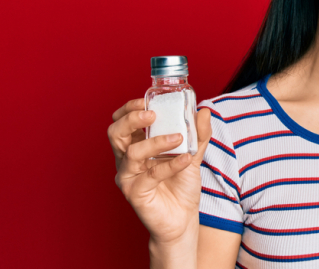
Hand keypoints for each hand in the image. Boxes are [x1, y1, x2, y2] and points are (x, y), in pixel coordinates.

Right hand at [107, 98, 211, 243]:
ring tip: (178, 138)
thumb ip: (198, 135)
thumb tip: (202, 112)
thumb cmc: (181, 186)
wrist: (183, 218)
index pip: (121, 122)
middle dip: (132, 119)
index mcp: (135, 146)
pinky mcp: (135, 193)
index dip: (129, 109)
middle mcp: (126, 160)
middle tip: (153, 115)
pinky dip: (170, 164)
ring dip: (156, 141)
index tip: (147, 101)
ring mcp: (128, 177)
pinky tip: (186, 160)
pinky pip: (151, 175)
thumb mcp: (193, 155)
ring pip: (132, 153)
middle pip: (115, 133)